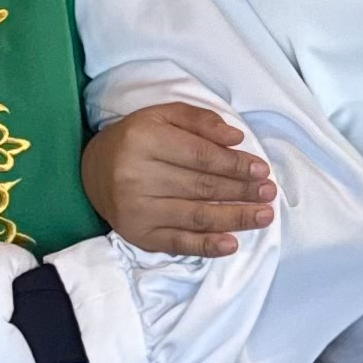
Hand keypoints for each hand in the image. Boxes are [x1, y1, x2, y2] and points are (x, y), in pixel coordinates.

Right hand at [82, 102, 276, 256]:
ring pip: (195, 216)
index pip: (200, 156)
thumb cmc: (136, 140)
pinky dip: (207, 246)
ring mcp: (137, 210)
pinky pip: (179, 243)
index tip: (261, 170)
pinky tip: (232, 244)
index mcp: (144, 140)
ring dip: (235, 218)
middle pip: (202, 187)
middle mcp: (136, 176)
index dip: (235, 165)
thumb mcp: (163, 116)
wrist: (93, 171)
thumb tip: (236, 138)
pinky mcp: (139, 235)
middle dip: (241, 191)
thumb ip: (199, 121)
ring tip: (263, 216)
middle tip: (269, 193)